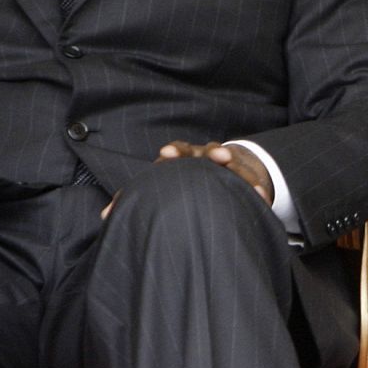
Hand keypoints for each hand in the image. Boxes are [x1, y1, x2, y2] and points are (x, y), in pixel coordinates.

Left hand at [101, 140, 276, 218]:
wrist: (219, 171)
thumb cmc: (182, 184)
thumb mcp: (162, 188)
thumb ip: (136, 201)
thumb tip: (106, 216)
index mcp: (180, 159)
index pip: (176, 151)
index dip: (174, 151)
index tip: (168, 153)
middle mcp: (202, 157)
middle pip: (206, 150)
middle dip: (211, 152)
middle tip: (219, 156)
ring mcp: (224, 163)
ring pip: (231, 161)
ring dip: (236, 166)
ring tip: (241, 173)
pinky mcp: (243, 174)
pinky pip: (250, 179)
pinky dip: (254, 188)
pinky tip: (262, 198)